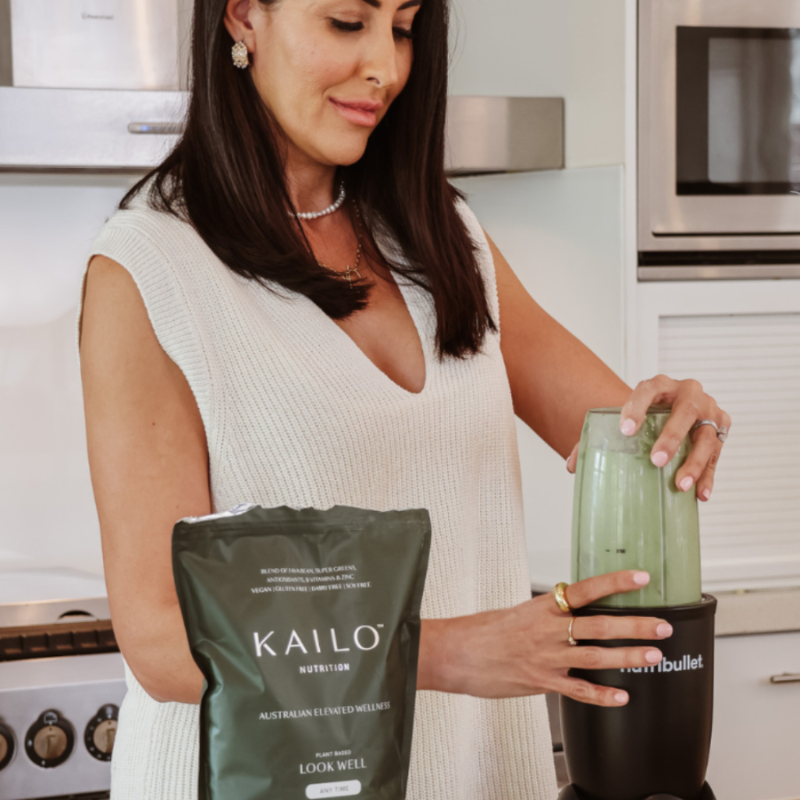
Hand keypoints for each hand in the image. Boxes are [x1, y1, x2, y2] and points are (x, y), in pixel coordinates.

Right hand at [422, 570, 671, 706]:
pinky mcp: (541, 682)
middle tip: (663, 626)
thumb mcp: (518, 611)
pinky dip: (601, 695)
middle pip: (600, 625)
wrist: (456, 654)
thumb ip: (549, 613)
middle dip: (635, 625)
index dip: (616, 583)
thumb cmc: (483, 631)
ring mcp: (546, 658)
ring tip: (653, 657)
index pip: (586, 590)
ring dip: (628, 657)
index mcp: (543, 607)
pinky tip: (621, 697)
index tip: (642, 578)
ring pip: (596, 657)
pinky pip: (578, 690)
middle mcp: (548, 630)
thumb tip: (574, 610)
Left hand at [566, 375, 730, 501]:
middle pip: (685, 411)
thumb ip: (597, 439)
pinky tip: (701, 495)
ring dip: (694, 462)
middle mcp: (688, 392)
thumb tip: (573, 466)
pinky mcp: (722, 429)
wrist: (673, 410)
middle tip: (656, 461)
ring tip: (680, 485)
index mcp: (660, 385)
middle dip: (672, 437)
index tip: (625, 430)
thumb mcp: (626, 419)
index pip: (648, 389)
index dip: (637, 407)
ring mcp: (709, 410)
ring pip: (707, 436)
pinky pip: (718, 455)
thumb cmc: (646, 415)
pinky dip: (709, 476)